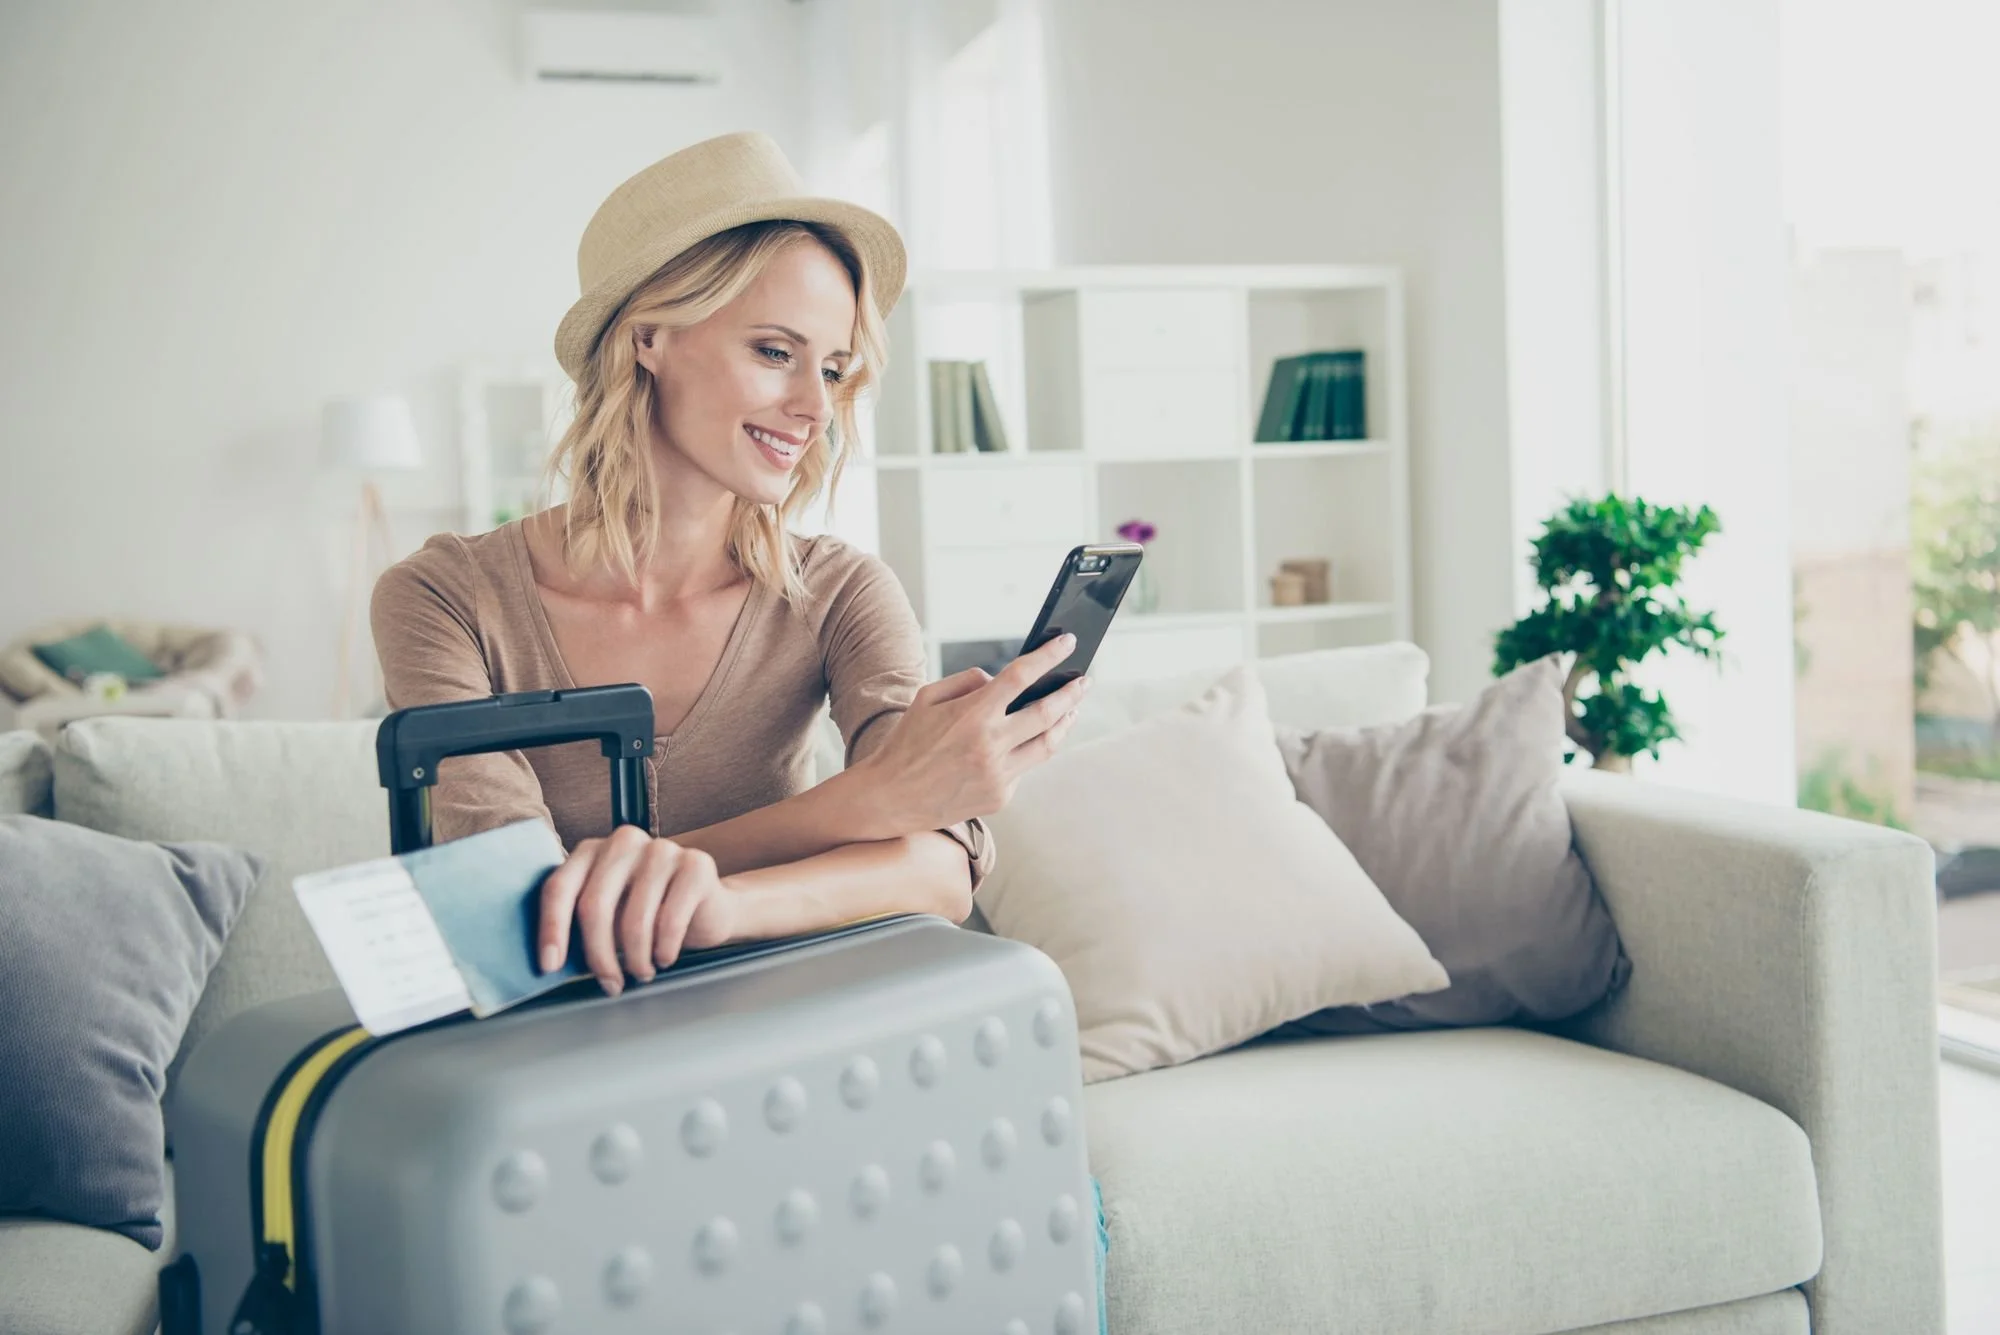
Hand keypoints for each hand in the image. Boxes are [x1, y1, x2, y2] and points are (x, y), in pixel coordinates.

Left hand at [536, 824, 738, 995]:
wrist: (708, 909)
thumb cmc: (649, 916)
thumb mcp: (609, 918)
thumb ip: (580, 926)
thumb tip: (551, 962)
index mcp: (592, 850)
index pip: (560, 887)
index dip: (552, 929)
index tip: (550, 966)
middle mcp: (624, 842)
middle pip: (594, 905)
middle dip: (599, 956)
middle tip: (609, 984)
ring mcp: (661, 850)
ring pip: (633, 918)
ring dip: (636, 959)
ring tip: (641, 973)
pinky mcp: (695, 865)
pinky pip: (670, 920)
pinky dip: (664, 949)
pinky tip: (664, 958)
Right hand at [851, 632, 1089, 832]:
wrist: (891, 798)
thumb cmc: (907, 743)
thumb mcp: (927, 698)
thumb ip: (968, 681)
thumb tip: (1000, 679)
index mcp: (973, 714)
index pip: (1022, 676)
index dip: (1049, 656)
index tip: (1068, 642)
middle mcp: (990, 745)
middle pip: (1048, 712)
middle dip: (1072, 692)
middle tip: (1084, 681)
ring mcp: (999, 774)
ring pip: (1047, 744)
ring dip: (1064, 723)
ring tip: (1072, 709)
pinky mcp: (1001, 797)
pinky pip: (1024, 768)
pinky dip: (1027, 751)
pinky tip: (1027, 742)